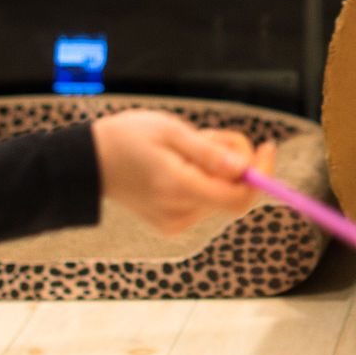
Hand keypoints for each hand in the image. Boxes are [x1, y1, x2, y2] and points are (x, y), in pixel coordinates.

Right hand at [90, 110, 273, 235]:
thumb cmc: (127, 138)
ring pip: (220, 194)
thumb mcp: (170, 131)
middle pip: (234, 193)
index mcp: (179, 189)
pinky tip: (180, 165)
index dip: (262, 174)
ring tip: (185, 148)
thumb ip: (208, 152)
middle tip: (210, 135)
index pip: (239, 197)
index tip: (267, 146)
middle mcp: (180, 213)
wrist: (88, 162)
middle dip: (235, 162)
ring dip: (217, 169)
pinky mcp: (172, 223)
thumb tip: (244, 168)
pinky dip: (203, 179)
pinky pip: (205, 199)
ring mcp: (176, 222)